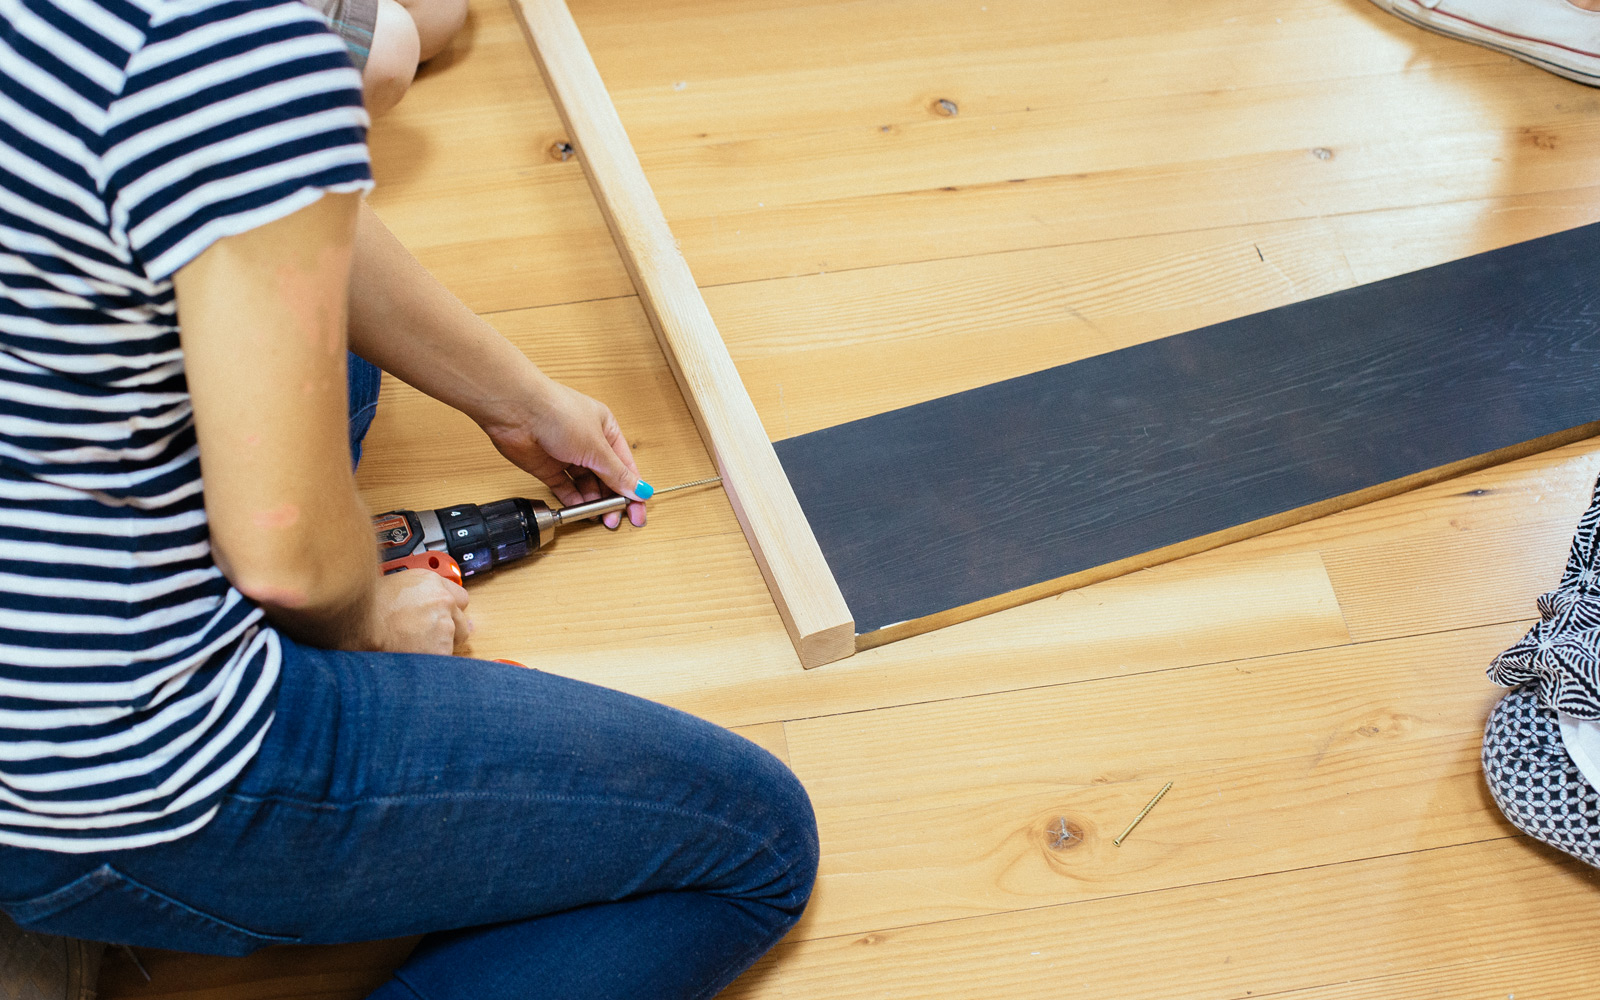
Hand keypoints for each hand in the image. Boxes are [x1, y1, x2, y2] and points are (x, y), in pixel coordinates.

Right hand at [369, 569, 470, 654]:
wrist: (355, 627)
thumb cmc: (363, 609)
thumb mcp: (391, 585)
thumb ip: (415, 592)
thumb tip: (420, 603)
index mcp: (431, 582)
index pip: (459, 597)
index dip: (450, 610)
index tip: (445, 618)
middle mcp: (442, 600)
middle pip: (461, 621)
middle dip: (448, 631)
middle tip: (424, 637)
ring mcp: (444, 624)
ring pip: (453, 642)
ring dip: (438, 647)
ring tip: (411, 647)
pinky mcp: (442, 647)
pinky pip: (445, 658)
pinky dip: (432, 661)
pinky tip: (412, 657)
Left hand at [480, 376, 648, 528]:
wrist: (518, 411)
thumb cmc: (558, 413)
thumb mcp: (596, 447)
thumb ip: (617, 473)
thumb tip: (639, 490)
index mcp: (606, 429)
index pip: (625, 465)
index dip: (633, 490)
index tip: (637, 512)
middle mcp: (587, 442)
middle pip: (606, 477)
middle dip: (612, 499)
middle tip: (615, 520)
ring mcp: (566, 455)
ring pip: (585, 485)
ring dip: (593, 501)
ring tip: (598, 516)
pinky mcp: (547, 467)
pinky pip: (564, 488)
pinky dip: (573, 500)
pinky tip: (580, 510)